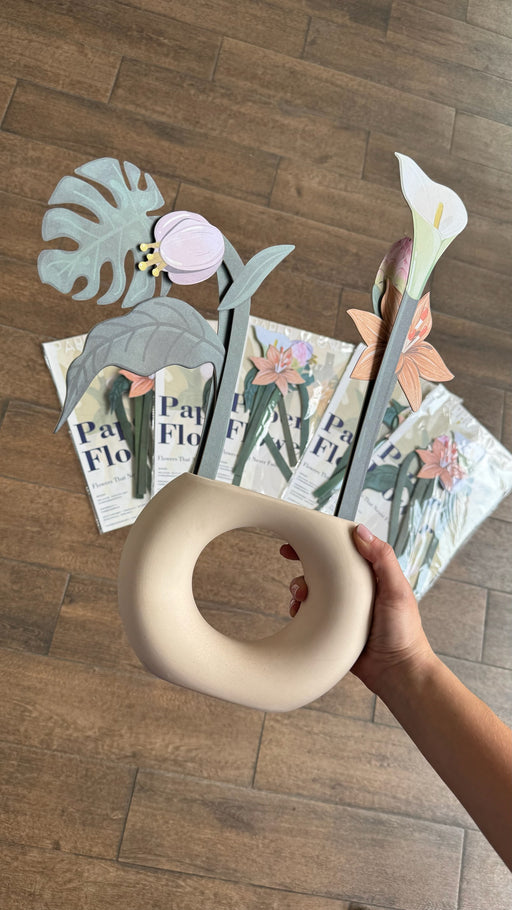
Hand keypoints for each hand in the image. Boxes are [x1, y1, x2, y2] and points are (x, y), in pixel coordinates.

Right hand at [280, 524, 434, 694]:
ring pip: (311, 588)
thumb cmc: (404, 632)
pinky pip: (308, 613)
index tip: (308, 532)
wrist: (396, 672)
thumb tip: (361, 531)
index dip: (325, 539)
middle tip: (289, 553)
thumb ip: (382, 558)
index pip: (345, 549)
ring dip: (299, 586)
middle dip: (304, 559)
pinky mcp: (330, 626)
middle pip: (322, 566)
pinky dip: (299, 609)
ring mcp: (340, 608)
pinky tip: (298, 611)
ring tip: (301, 594)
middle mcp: (353, 589)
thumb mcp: (397, 589)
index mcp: (370, 575)